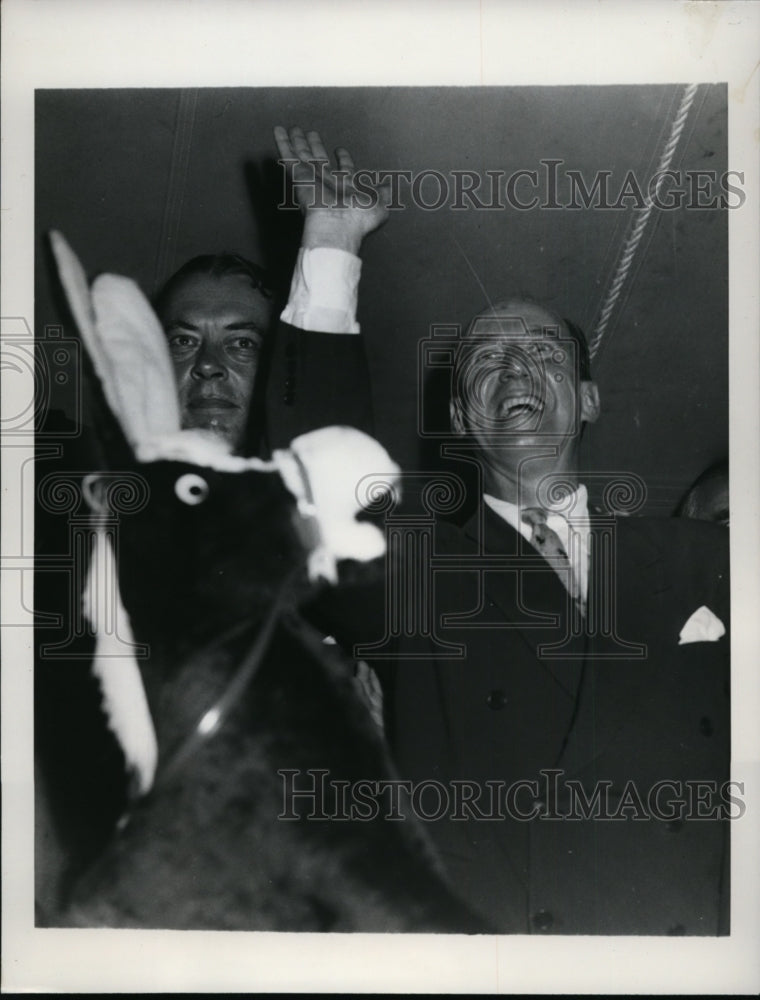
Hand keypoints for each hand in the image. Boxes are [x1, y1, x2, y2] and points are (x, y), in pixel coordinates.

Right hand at [274, 126, 390, 254]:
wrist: (338, 226)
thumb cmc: (358, 220)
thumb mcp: (379, 206)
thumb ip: (383, 194)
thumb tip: (388, 187)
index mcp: (346, 188)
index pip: (344, 170)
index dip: (344, 160)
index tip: (341, 150)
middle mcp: (328, 183)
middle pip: (320, 160)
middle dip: (316, 147)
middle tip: (310, 134)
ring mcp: (312, 179)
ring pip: (303, 155)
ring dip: (298, 141)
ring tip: (293, 128)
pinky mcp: (298, 177)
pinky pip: (289, 156)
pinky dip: (283, 143)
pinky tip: (279, 131)